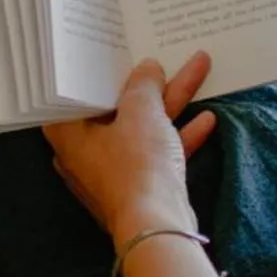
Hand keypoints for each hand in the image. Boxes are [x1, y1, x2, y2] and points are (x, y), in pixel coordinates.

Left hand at [43, 53, 216, 245]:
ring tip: (199, 67)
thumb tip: (147, 68)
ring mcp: (114, 172)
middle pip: (116, 108)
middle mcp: (86, 153)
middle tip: (163, 53)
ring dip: (172, 102)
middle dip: (148, 83)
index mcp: (69, 133)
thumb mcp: (141, 112)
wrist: (159, 227)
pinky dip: (179, 136)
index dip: (95, 69)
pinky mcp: (140, 187)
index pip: (76, 92)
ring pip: (142, 128)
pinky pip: (157, 152)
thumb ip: (144, 85)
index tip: (111, 49)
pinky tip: (207, 118)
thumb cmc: (136, 164)